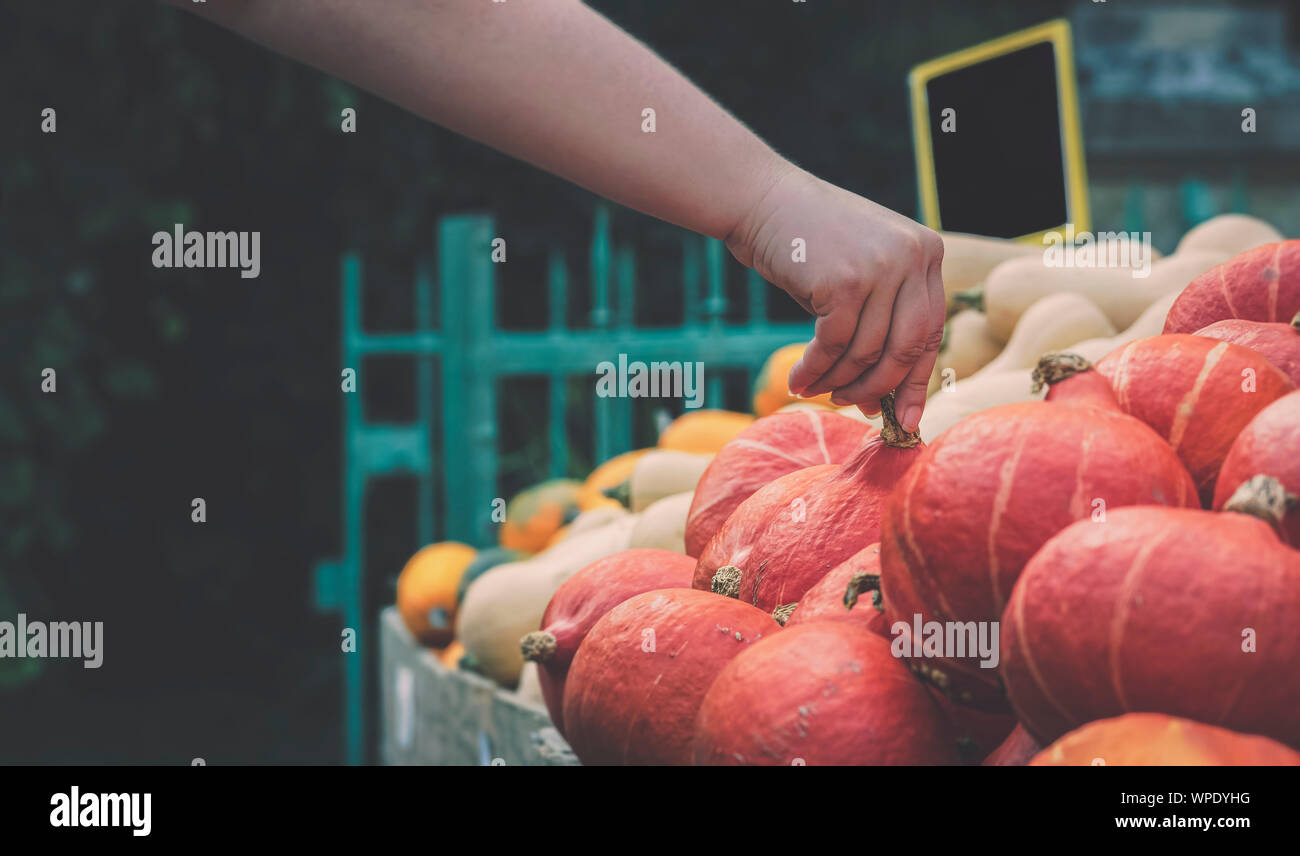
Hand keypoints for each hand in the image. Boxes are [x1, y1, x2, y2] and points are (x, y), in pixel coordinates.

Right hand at [726, 166, 945, 432]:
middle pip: (906, 348)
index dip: (916, 381)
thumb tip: (884, 399)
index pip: (931, 332)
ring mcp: (881, 267)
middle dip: (877, 387)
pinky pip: (833, 346)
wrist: (762, 200)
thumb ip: (880, 321)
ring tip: (816, 391)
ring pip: (867, 352)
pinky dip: (814, 371)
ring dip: (838, 381)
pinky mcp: (845, 281)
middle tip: (852, 405)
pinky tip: (798, 381)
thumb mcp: (861, 271)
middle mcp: (913, 257)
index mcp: (926, 253)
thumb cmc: (807, 243)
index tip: (907, 419)